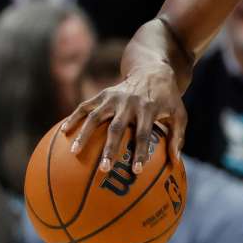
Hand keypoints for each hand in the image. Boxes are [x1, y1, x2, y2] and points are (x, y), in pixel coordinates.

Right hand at [61, 63, 187, 173]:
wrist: (153, 71)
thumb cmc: (167, 99)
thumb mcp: (179, 114)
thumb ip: (177, 137)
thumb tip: (175, 163)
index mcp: (149, 109)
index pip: (144, 134)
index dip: (140, 152)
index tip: (136, 171)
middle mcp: (129, 103)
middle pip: (117, 128)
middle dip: (110, 148)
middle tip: (103, 169)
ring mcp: (114, 97)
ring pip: (95, 116)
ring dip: (84, 134)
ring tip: (74, 153)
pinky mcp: (103, 94)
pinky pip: (85, 106)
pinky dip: (74, 117)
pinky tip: (63, 132)